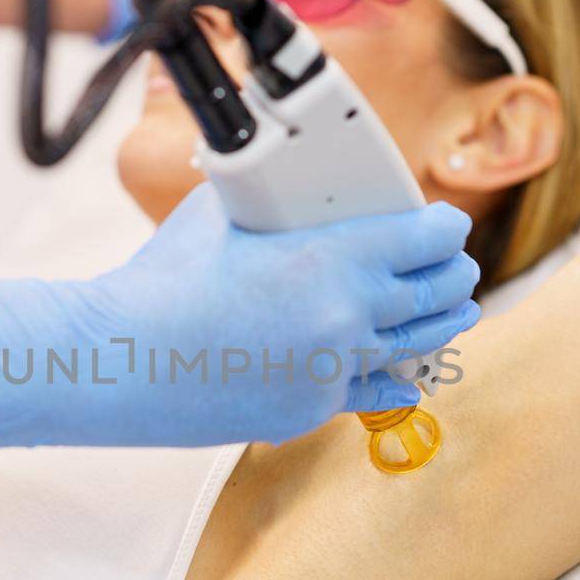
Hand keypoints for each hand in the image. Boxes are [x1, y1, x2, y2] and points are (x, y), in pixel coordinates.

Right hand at [0, 183, 480, 449]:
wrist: (123, 359)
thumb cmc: (164, 279)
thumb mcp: (222, 210)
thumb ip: (268, 197)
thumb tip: (274, 172)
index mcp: (335, 257)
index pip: (429, 238)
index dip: (446, 227)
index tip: (447, 225)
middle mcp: (349, 315)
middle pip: (437, 292)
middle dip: (455, 275)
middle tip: (457, 267)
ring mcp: (335, 369)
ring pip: (417, 345)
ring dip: (440, 324)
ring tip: (453, 312)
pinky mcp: (312, 408)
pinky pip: (376, 393)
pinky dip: (395, 378)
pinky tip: (408, 375)